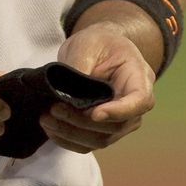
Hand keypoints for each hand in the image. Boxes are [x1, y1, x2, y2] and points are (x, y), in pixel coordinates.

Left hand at [40, 22, 154, 152]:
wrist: (97, 48)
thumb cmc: (98, 42)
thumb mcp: (88, 43)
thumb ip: (81, 67)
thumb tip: (67, 94)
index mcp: (139, 77)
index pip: (139, 101)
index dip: (119, 112)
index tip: (95, 114)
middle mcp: (135, 104)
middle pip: (117, 125)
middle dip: (83, 122)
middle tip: (55, 109)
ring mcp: (120, 120)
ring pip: (101, 139)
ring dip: (72, 134)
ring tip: (46, 119)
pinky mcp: (103, 129)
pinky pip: (89, 143)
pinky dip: (68, 140)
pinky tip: (50, 129)